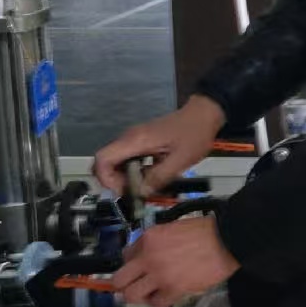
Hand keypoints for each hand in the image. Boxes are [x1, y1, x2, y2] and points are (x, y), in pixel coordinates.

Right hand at [92, 95, 223, 194]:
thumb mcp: (181, 160)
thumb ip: (159, 177)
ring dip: (125, 178)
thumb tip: (142, 192)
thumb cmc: (194, 134)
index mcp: (136, 141)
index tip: (122, 191)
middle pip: (106, 162)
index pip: (102, 159)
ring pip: (116, 163)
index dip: (105, 179)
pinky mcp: (141, 142)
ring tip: (144, 187)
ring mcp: (134, 140)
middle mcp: (129, 139)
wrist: (203, 114)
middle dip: (115, 182)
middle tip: (135, 192)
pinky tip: (149, 179)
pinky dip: (133, 172)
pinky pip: (128, 160)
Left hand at [112, 218, 238, 306]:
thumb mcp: (171, 228)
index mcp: (148, 238)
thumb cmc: (204, 231)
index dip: (132, 265)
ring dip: (139, 296)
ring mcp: (159, 275)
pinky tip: (166, 296)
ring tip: (150, 294)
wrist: (227, 240)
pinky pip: (156, 303)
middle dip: (124, 285)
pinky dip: (159, 302)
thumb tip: (147, 256)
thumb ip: (155, 242)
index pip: (125, 256)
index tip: (140, 269)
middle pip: (119, 280)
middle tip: (136, 286)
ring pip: (131, 295)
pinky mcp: (174, 289)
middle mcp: (148, 257)